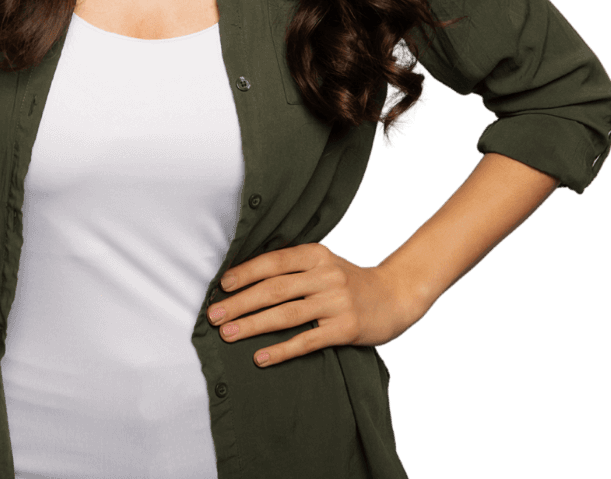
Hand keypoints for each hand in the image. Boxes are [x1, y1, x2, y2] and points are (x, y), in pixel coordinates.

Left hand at [206, 242, 429, 367]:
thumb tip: (246, 278)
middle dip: (240, 303)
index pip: (273, 262)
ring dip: (253, 325)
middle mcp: (325, 275)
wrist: (396, 295)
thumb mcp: (323, 263)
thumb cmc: (349, 281)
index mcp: (316, 254)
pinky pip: (307, 341)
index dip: (245, 273)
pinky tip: (260, 357)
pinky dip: (281, 350)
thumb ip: (293, 267)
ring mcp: (336, 302)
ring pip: (286, 314)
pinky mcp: (346, 328)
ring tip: (228, 334)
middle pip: (274, 289)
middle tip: (214, 315)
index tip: (222, 286)